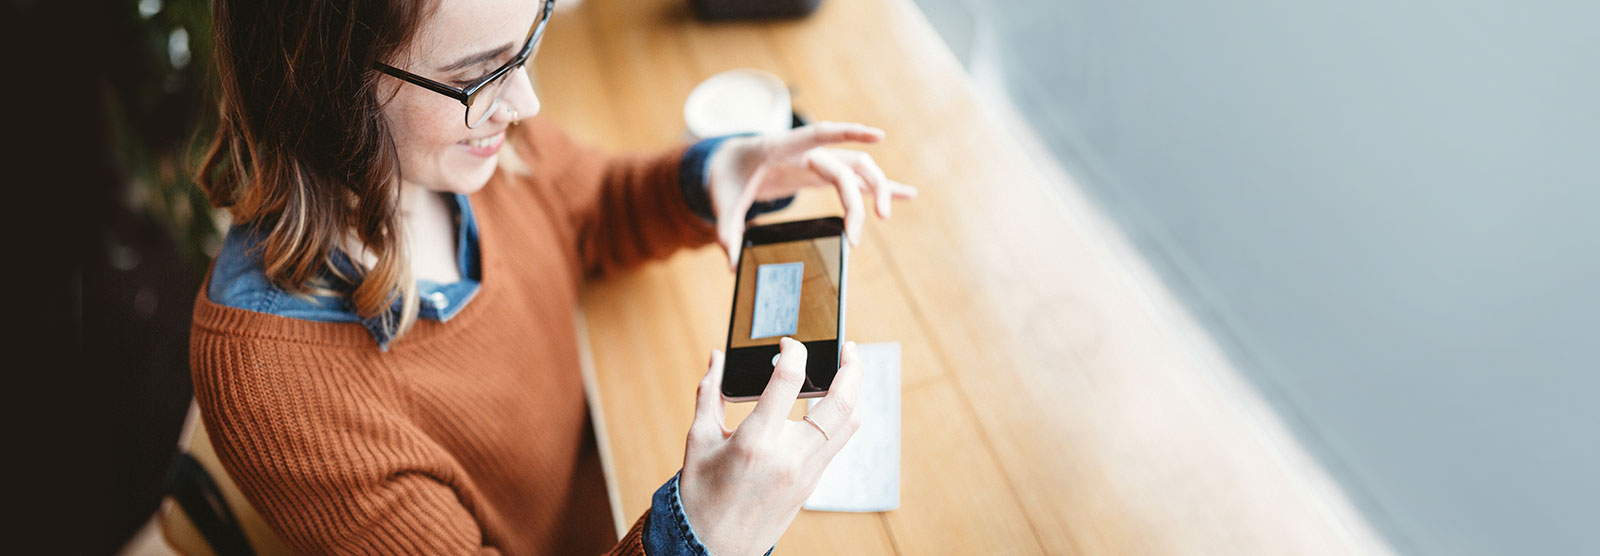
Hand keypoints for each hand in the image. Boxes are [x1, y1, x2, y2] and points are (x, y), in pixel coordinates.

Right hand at [679, 338, 864, 554]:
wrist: (713, 547)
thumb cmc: (701, 494)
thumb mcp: (698, 440)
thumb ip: (710, 394)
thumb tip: (717, 358)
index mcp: (756, 442)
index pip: (789, 381)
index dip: (794, 352)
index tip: (788, 343)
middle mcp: (789, 457)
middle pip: (840, 404)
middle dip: (852, 368)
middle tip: (849, 347)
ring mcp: (806, 473)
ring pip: (849, 425)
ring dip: (855, 394)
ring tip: (848, 372)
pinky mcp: (812, 484)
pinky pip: (838, 444)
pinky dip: (840, 418)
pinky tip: (831, 405)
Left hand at [706, 121, 918, 268]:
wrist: (731, 161)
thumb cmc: (728, 176)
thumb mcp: (721, 201)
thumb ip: (727, 229)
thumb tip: (731, 264)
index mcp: (782, 147)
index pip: (820, 135)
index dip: (848, 133)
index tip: (878, 135)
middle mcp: (808, 151)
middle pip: (846, 166)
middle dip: (857, 199)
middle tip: (855, 236)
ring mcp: (819, 161)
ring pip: (859, 169)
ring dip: (877, 189)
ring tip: (885, 217)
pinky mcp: (824, 173)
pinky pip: (858, 180)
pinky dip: (881, 186)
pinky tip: (907, 194)